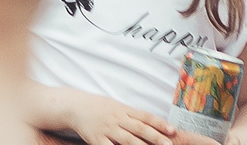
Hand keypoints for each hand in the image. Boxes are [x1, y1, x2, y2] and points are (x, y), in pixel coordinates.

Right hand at [48, 90, 185, 144]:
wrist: (73, 106)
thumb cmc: (97, 107)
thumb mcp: (115, 106)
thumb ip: (132, 115)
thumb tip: (153, 123)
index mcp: (123, 109)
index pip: (145, 116)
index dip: (160, 123)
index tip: (173, 130)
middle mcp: (116, 118)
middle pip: (139, 128)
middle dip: (155, 137)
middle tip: (168, 144)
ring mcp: (107, 129)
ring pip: (127, 139)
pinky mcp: (96, 138)